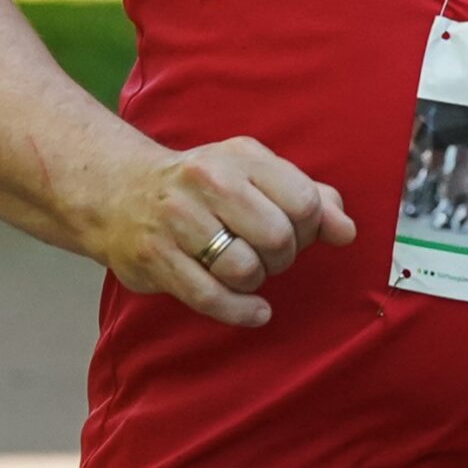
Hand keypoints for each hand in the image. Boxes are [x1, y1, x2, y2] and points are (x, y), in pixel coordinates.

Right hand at [96, 136, 356, 327]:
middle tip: (269, 255)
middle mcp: (208, 182)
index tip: (299, 233)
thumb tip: (347, 231)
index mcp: (240, 156)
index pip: (304, 201)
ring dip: (256, 282)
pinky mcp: (156, 257)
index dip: (312, 228)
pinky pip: (212, 297)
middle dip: (283, 257)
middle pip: (278, 237)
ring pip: (245, 269)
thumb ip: (309, 196)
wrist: (120, 191)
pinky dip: (242, 311)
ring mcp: (178, 220)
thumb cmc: (203, 187)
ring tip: (245, 271)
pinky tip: (254, 310)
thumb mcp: (255, 174)